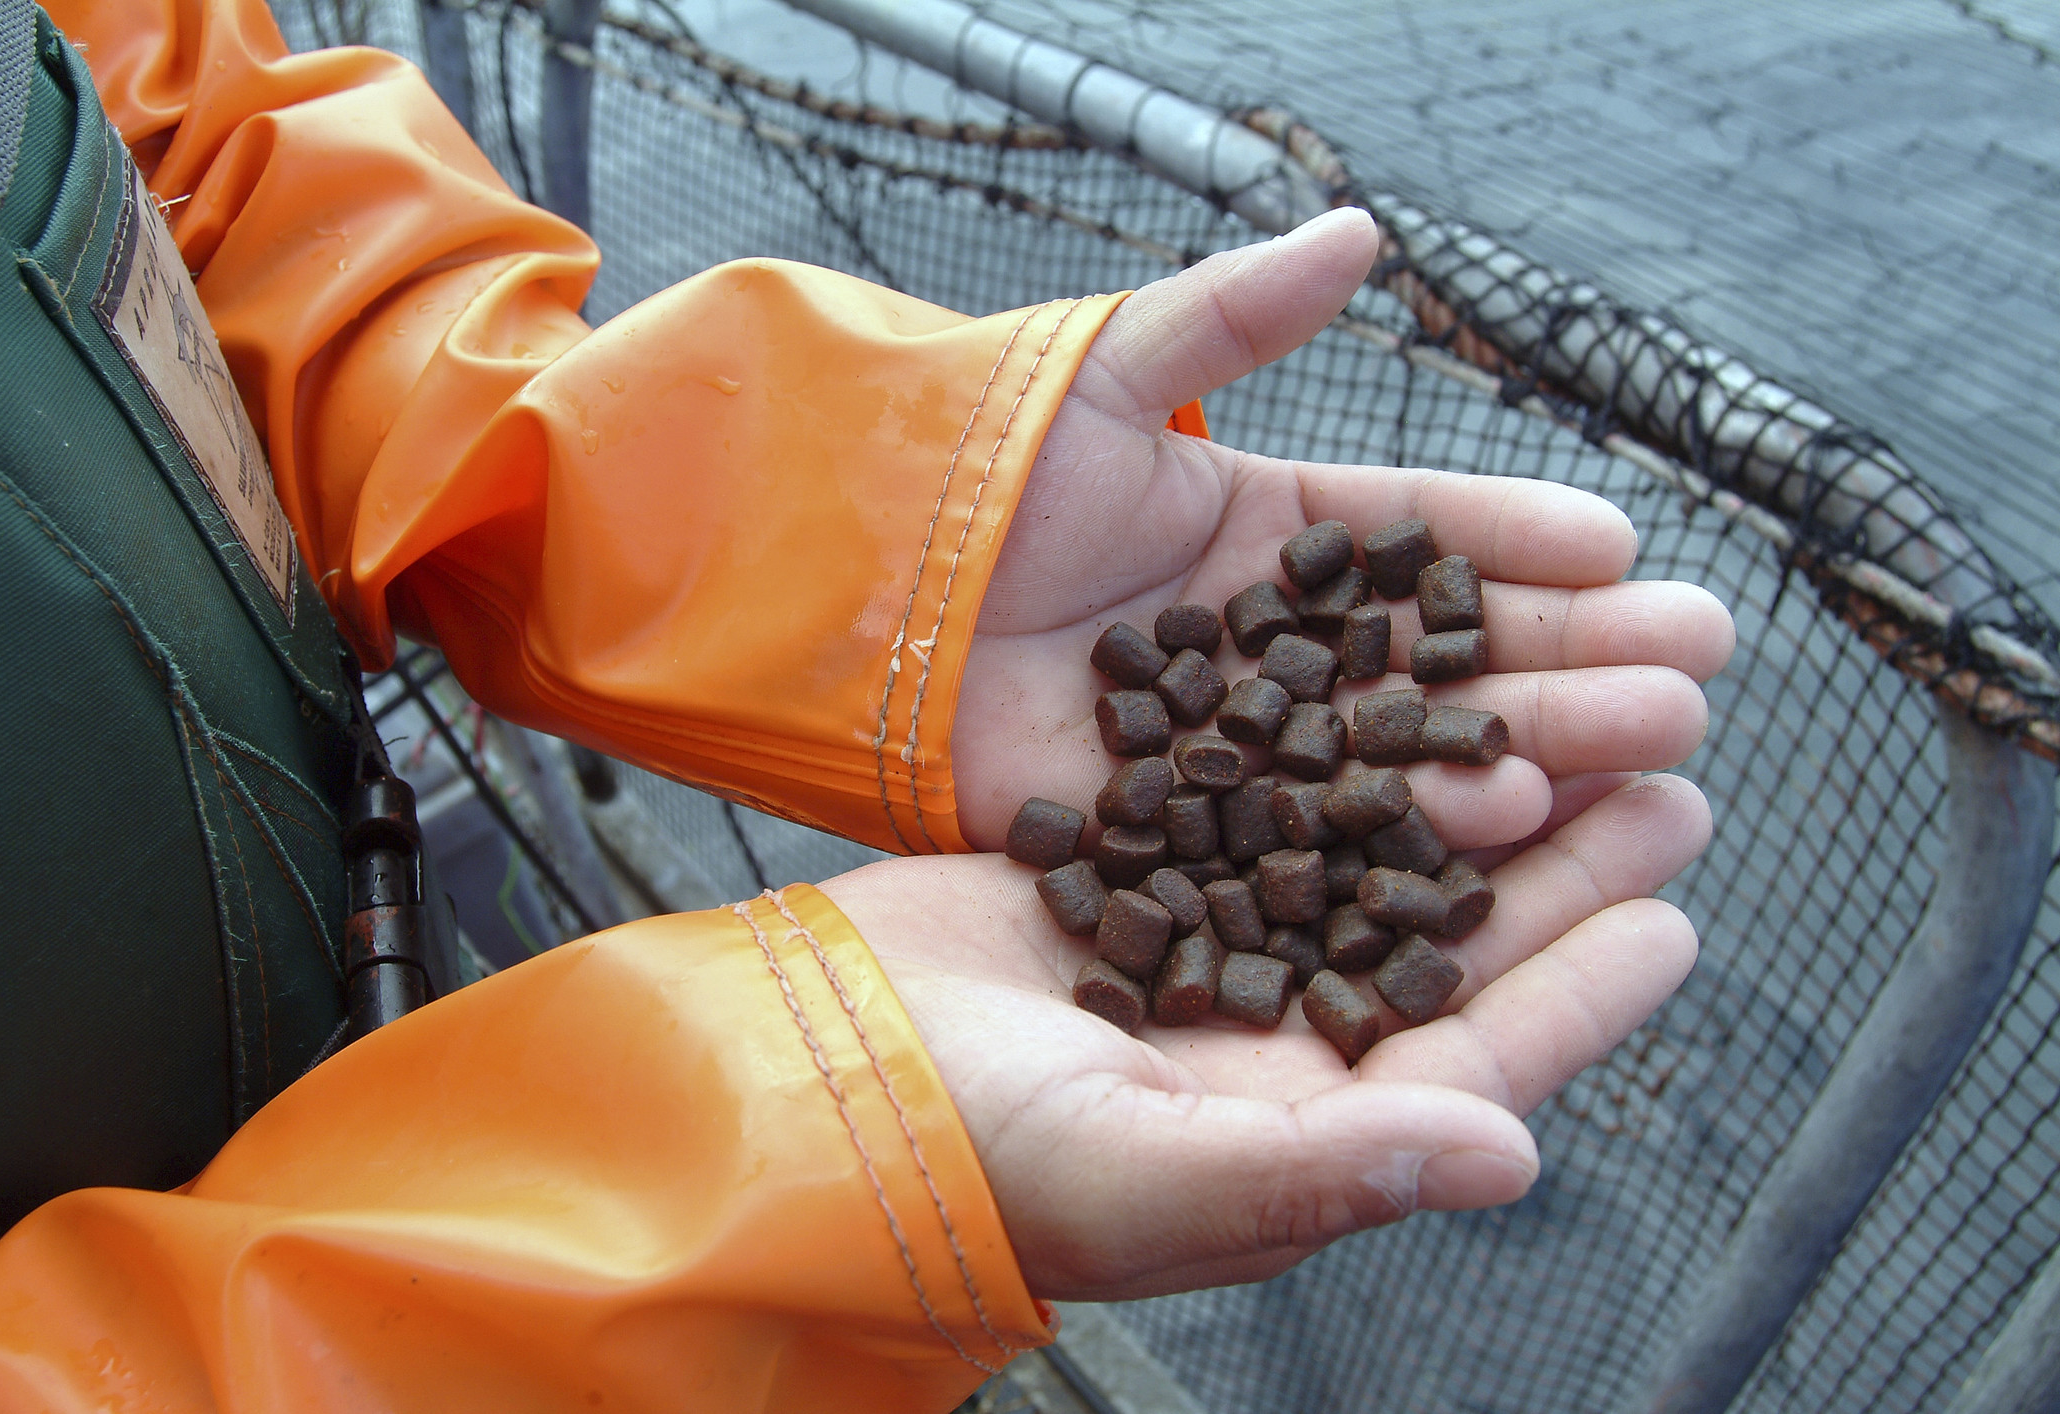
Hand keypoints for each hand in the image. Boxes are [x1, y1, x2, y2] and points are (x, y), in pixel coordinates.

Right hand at [821, 769, 1709, 1299]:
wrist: (810, 1060)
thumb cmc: (970, 1148)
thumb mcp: (1147, 1172)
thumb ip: (1327, 1171)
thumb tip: (1517, 1157)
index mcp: (1295, 1131)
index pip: (1471, 1060)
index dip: (1578, 993)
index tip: (1674, 917)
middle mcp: (1271, 1042)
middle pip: (1443, 942)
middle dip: (1556, 866)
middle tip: (1664, 773)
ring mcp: (1208, 949)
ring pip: (1374, 857)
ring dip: (1469, 790)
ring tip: (1563, 714)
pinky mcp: (1144, 867)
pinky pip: (1273, 796)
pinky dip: (1342, 745)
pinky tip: (1397, 687)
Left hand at [951, 208, 1733, 850]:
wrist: (851, 594)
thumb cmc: (976, 471)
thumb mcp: (1109, 379)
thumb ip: (1231, 320)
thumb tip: (1360, 231)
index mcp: (1271, 539)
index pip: (1421, 542)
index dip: (1518, 543)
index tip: (1625, 546)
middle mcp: (1279, 654)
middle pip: (1444, 660)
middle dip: (1570, 660)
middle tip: (1693, 669)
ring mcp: (1244, 750)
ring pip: (1406, 754)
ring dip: (1532, 747)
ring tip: (1650, 742)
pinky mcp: (1195, 831)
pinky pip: (1319, 837)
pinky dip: (1411, 834)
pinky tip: (1515, 824)